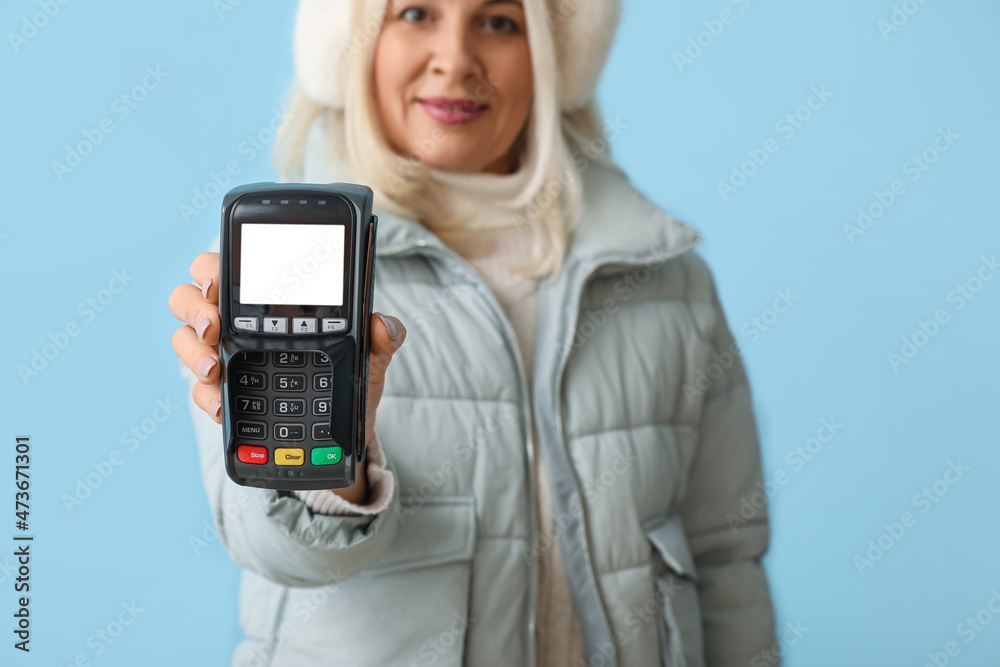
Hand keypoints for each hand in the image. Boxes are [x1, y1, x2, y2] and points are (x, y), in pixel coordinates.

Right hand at [168, 252, 405, 500]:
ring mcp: (224, 356)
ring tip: (213, 368)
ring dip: (191, 351)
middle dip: (194, 307)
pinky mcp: (222, 392)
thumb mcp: (369, 355)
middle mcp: (238, 323)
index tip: (219, 282)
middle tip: (214, 327)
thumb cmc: (347, 379)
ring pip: (183, 338)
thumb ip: (381, 336)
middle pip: (190, 297)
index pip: (228, 268)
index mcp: (270, 301)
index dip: (213, 268)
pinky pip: (197, 388)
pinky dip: (205, 396)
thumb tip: (383, 324)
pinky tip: (222, 406)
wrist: (340, 435)